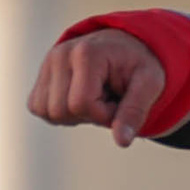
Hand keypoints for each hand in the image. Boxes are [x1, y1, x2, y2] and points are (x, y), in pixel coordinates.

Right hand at [27, 27, 166, 148]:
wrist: (125, 47)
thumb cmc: (138, 65)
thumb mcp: (149, 85)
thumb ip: (135, 112)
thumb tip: (122, 142)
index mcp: (86, 53)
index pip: (81, 104)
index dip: (104, 114)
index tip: (120, 100)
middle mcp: (60, 55)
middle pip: (61, 111)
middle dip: (90, 115)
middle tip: (108, 97)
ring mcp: (46, 64)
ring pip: (47, 113)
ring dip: (75, 115)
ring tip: (95, 96)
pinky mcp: (41, 76)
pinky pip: (39, 108)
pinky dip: (62, 113)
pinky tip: (80, 98)